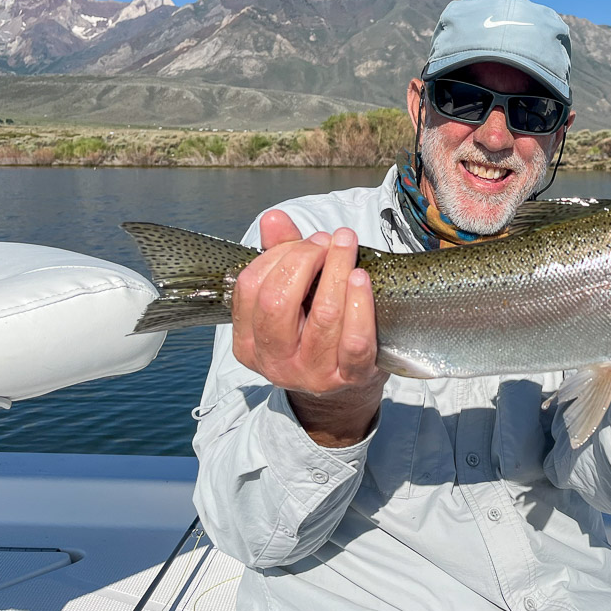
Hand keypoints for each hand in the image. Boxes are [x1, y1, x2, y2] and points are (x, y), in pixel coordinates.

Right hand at [230, 210, 385, 444]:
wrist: (344, 391)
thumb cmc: (314, 332)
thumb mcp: (292, 299)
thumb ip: (279, 257)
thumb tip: (273, 219)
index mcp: (249, 342)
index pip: (251, 287)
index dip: (278, 255)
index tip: (307, 240)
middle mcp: (274, 361)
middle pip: (279, 301)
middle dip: (304, 259)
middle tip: (327, 241)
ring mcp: (312, 373)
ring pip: (322, 316)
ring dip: (337, 271)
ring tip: (347, 246)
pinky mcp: (350, 378)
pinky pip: (356, 340)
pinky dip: (360, 304)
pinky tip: (361, 278)